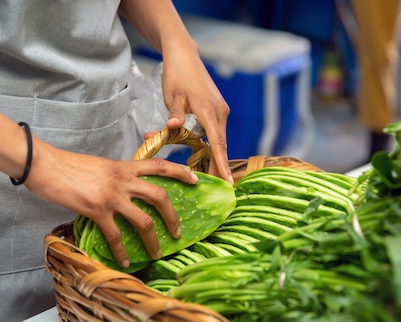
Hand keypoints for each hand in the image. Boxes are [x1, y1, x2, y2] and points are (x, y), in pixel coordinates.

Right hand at [25, 140, 197, 267]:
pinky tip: (126, 261)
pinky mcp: (97, 210)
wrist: (45, 164)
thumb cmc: (69, 165)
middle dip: (173, 217)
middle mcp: (123, 180)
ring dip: (153, 240)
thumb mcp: (100, 166)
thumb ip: (117, 176)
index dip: (181, 172)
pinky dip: (123, 252)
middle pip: (161, 196)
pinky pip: (116, 236)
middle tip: (178, 232)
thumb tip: (125, 191)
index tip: (196, 180)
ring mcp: (112, 196)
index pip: (160, 166)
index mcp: (125, 166)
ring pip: (144, 220)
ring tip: (157, 254)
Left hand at [161, 43, 233, 183]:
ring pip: (217, 139)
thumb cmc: (177, 75)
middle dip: (217, 166)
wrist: (185, 56)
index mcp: (209, 111)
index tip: (228, 182)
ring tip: (206, 175)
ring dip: (211, 156)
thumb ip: (175, 113)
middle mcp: (220, 113)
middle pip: (220, 145)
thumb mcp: (172, 95)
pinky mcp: (216, 110)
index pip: (218, 143)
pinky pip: (213, 132)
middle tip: (215, 187)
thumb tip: (173, 126)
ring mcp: (220, 111)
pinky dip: (208, 145)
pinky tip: (200, 155)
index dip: (221, 164)